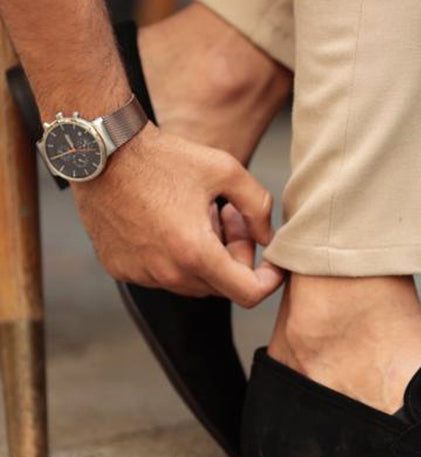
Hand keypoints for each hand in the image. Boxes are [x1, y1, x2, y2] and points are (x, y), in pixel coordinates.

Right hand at [72, 123, 283, 306]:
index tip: (272, 263)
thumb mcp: (225, 170)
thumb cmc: (163, 157)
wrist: (100, 149)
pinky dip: (175, 257)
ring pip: (193, 282)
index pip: (248, 294)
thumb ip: (259, 207)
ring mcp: (141, 275)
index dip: (269, 281)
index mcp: (196, 254)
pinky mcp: (120, 269)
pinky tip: (171, 223)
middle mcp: (167, 273)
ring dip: (206, 257)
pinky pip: (161, 275)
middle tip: (232, 217)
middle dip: (236, 257)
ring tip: (200, 215)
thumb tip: (268, 238)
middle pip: (222, 286)